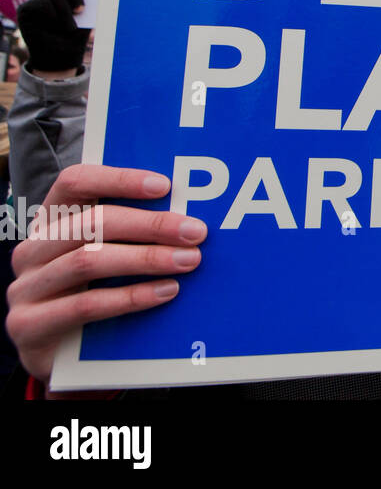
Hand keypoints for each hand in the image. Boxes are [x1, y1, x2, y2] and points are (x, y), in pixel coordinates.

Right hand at [5, 164, 206, 387]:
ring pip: (88, 261)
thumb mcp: (109, 257)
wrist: (63, 359)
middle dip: (150, 225)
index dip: (119, 179)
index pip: (75, 182)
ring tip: (189, 261)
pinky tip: (167, 292)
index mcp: (49, 221)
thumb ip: (133, 234)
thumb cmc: (95, 294)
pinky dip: (131, 297)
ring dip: (146, 259)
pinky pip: (85, 305)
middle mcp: (31, 250)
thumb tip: (190, 216)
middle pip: (91, 222)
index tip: (165, 186)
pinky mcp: (27, 325)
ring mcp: (25, 288)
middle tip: (195, 232)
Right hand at [16, 0, 89, 73]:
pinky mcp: (25, 10)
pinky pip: (41, 4)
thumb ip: (88, 2)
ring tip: (69, 27)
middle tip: (81, 10)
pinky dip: (53, 15)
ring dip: (65, 13)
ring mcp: (36, 1)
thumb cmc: (76, 37)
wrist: (63, 57)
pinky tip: (54, 26)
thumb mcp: (87, 18)